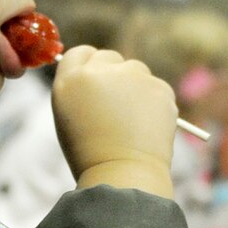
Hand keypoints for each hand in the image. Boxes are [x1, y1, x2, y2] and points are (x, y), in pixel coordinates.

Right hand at [51, 46, 176, 196]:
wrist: (123, 173)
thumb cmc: (91, 155)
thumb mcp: (69, 117)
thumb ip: (80, 90)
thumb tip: (97, 77)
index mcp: (70, 80)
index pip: (80, 53)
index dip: (89, 65)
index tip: (96, 79)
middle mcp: (99, 71)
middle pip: (109, 57)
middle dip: (113, 74)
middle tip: (116, 105)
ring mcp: (131, 76)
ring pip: (136, 70)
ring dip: (135, 86)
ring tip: (132, 121)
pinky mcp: (158, 86)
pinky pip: (156, 87)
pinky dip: (154, 101)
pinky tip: (147, 125)